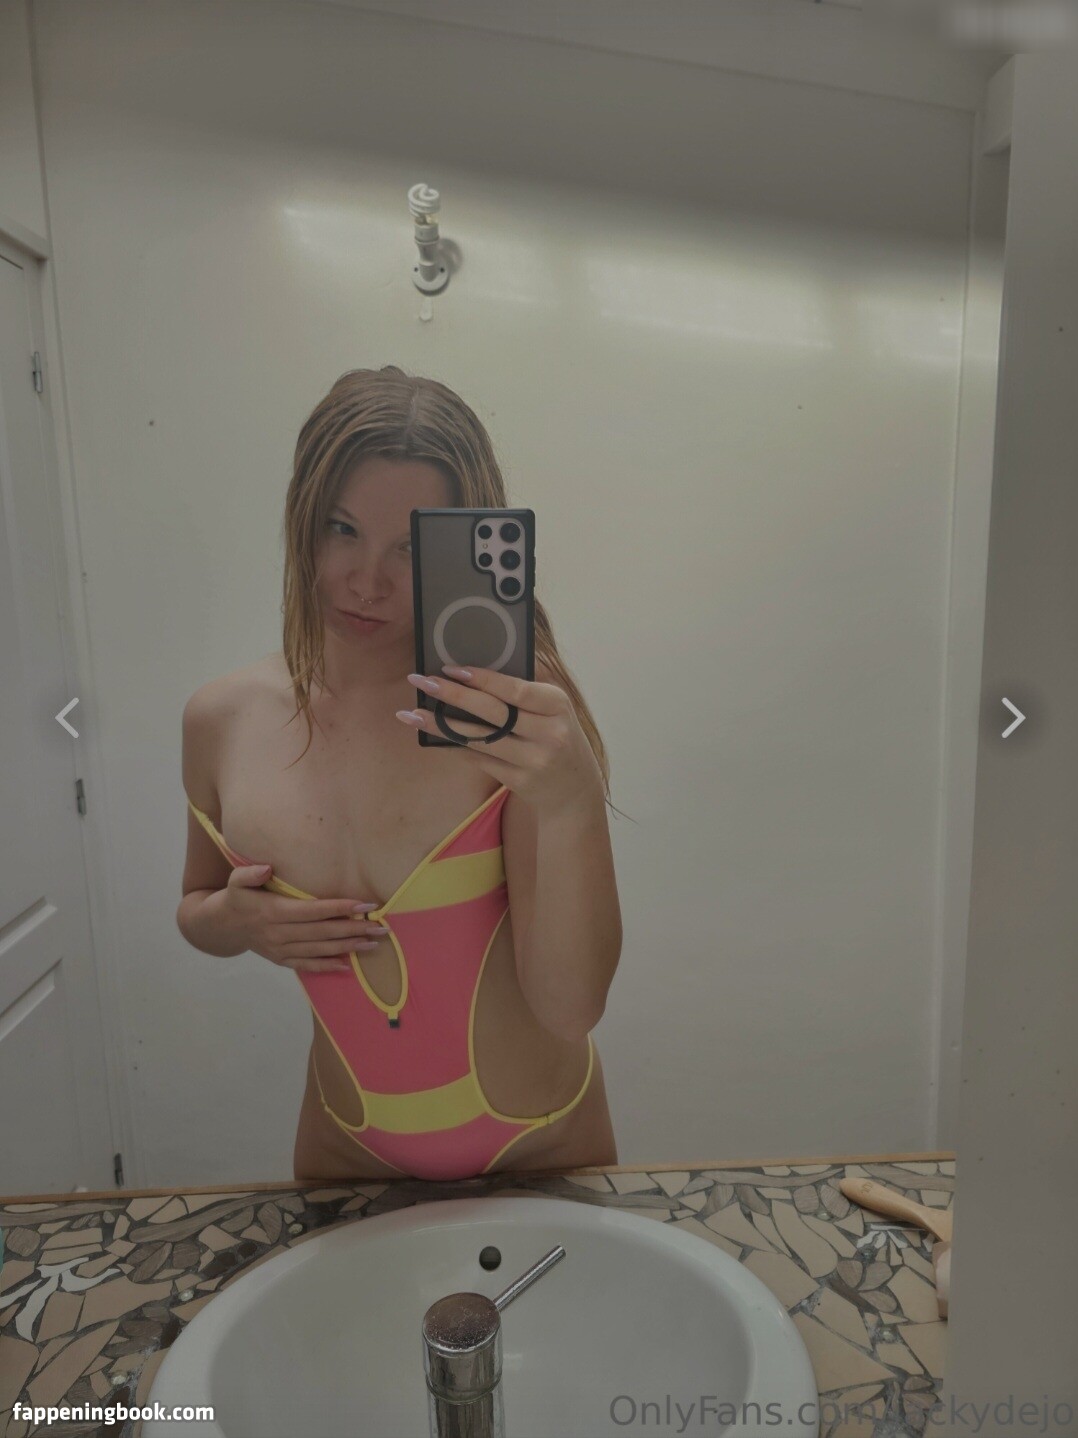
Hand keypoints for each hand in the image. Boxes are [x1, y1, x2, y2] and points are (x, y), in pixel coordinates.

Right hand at [215, 865, 392, 972]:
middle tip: (381, 928)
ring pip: (319, 950)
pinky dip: (327, 966)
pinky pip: (307, 965)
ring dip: (348, 947)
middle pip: (323, 932)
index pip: (314, 910)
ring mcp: (281, 949)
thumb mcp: (236, 881)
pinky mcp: (281, 960)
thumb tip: (267, 868)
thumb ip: (249, 874)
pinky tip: (348, 966)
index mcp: (274, 911)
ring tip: (373, 944)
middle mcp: (280, 933)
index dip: (340, 908)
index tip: (365, 906)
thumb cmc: (236, 898)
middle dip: (354, 930)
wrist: (221, 927)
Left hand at [398, 665, 603, 816]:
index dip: (482, 679)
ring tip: (411, 713)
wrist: (574, 791)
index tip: (451, 668)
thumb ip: (525, 688)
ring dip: (441, 725)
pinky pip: (478, 759)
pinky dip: (453, 746)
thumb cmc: (557, 737)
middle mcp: (548, 733)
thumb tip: (481, 664)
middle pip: (492, 712)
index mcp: (557, 705)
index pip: (515, 690)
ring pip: (478, 738)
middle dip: (452, 695)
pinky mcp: (518, 780)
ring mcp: (533, 760)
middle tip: (421, 681)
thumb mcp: (555, 709)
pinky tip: (431, 736)